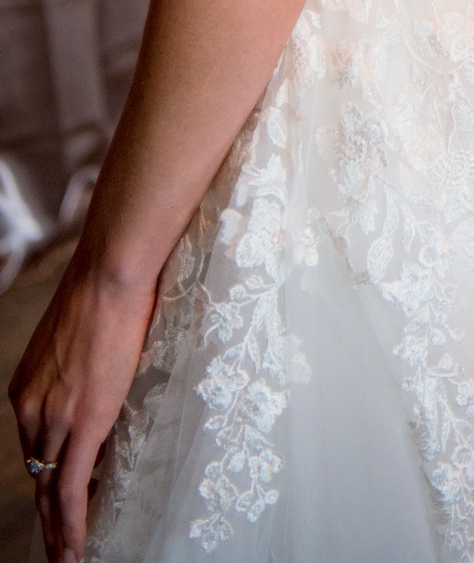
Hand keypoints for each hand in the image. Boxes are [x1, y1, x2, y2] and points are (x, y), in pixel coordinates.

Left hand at [10, 254, 156, 559]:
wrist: (109, 274)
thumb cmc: (106, 288)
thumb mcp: (80, 336)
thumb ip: (83, 365)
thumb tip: (106, 375)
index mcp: (29, 384)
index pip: (34, 442)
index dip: (47, 471)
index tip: (59, 491)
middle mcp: (30, 406)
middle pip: (36, 470)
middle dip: (46, 509)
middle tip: (58, 541)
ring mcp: (53, 418)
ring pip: (49, 488)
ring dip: (58, 527)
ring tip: (68, 554)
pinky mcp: (80, 427)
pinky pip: (69, 490)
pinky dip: (71, 526)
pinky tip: (77, 550)